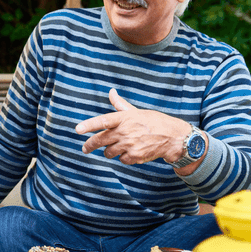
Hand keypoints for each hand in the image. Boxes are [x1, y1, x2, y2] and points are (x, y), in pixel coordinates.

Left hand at [75, 88, 189, 164]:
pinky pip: (121, 159)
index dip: (89, 125)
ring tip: (118, 146)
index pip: (103, 121)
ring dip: (110, 151)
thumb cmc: (153, 122)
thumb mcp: (136, 111)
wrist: (173, 137)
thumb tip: (111, 92)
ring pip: (109, 152)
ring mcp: (130, 145)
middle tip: (85, 148)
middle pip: (100, 140)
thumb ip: (120, 104)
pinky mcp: (135, 156)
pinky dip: (123, 157)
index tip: (78, 130)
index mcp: (124, 118)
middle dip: (89, 145)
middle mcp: (125, 131)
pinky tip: (132, 151)